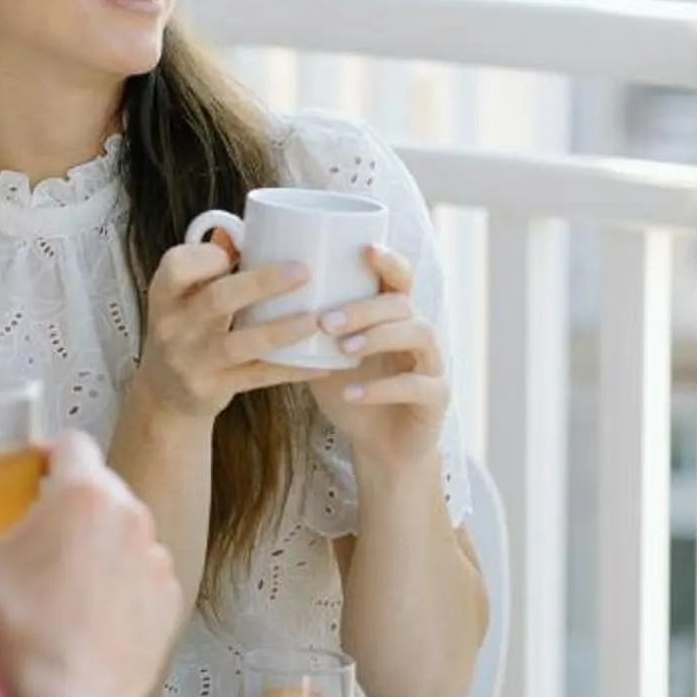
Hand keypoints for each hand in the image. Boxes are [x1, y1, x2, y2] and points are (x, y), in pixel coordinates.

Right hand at [0, 433, 181, 696]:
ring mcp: (156, 561)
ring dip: (99, 548)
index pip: (72, 444)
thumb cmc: (11, 638)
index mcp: (83, 495)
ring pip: (125, 535)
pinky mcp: (169, 603)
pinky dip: (121, 587)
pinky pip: (143, 578)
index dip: (47, 456)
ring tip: (61, 587)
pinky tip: (87, 616)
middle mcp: (131, 518)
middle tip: (37, 538)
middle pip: (101, 490)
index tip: (31, 474)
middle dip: (72, 507)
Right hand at [129, 238, 337, 425]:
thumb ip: (211, 263)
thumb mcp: (184, 296)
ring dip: (282, 330)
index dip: (210, 256)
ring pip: (241, 343)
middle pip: (218, 299)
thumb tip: (245, 226)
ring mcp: (191, 361)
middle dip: (262, 284)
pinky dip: (291, 370)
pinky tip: (321, 363)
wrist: (163, 393)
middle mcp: (173, 326)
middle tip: (303, 272)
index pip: (179, 266)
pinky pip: (258, 377)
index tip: (240, 250)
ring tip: (316, 319)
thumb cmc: (185, 328)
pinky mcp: (212, 389)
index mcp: (165, 293)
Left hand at [307, 246, 448, 473]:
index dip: (388, 260)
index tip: (364, 249)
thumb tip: (260, 295)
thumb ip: (307, 328)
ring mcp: (432, 363)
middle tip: (327, 320)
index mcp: (394, 316)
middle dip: (365, 308)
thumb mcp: (324, 356)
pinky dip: (381, 388)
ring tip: (342, 350)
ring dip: (378, 337)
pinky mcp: (437, 397)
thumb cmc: (349, 391)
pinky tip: (352, 393)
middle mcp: (419, 331)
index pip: (400, 277)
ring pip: (419, 334)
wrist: (380, 447)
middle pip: (402, 304)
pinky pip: (417, 385)